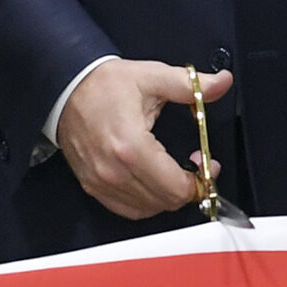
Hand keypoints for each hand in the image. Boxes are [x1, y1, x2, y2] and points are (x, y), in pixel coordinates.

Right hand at [57, 59, 230, 221]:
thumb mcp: (151, 77)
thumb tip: (221, 83)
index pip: (176, 188)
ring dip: (166, 195)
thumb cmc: (104, 84)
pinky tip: (152, 181)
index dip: (200, 180)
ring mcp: (101, 182)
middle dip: (188, 188)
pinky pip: (127, 209)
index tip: (206, 164)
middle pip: (165, 202)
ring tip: (173, 172)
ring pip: (148, 209)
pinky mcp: (92, 186)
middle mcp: (114, 171)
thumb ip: (191, 85)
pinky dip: (146, 201)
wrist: (65, 87)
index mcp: (131, 147)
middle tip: (194, 167)